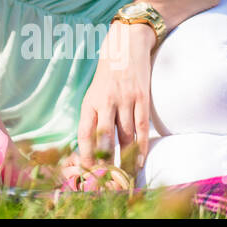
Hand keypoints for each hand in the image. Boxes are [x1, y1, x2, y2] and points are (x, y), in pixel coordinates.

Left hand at [76, 20, 156, 171]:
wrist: (126, 45)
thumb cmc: (107, 74)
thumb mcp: (94, 92)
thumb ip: (94, 116)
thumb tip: (93, 145)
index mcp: (89, 101)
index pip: (84, 133)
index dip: (86, 155)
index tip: (87, 173)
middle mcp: (105, 101)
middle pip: (104, 138)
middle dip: (106, 162)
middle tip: (107, 181)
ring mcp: (125, 100)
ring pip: (125, 136)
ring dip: (126, 159)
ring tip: (126, 178)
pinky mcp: (142, 98)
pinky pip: (142, 128)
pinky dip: (141, 147)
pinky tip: (140, 161)